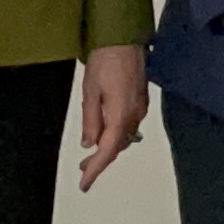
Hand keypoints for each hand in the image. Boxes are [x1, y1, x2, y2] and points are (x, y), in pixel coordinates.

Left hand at [78, 44, 148, 190]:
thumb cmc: (105, 61)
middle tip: (83, 170)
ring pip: (124, 137)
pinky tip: (104, 132)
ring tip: (90, 154)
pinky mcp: (141, 100)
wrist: (124, 39)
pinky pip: (128, 126)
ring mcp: (140, 108)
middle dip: (100, 160)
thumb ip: (91, 120)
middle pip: (118, 146)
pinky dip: (115, 135)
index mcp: (120, 115)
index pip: (107, 151)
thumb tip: (90, 143)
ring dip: (108, 148)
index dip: (95, 170)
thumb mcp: (90, 92)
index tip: (84, 184)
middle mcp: (134, 115)